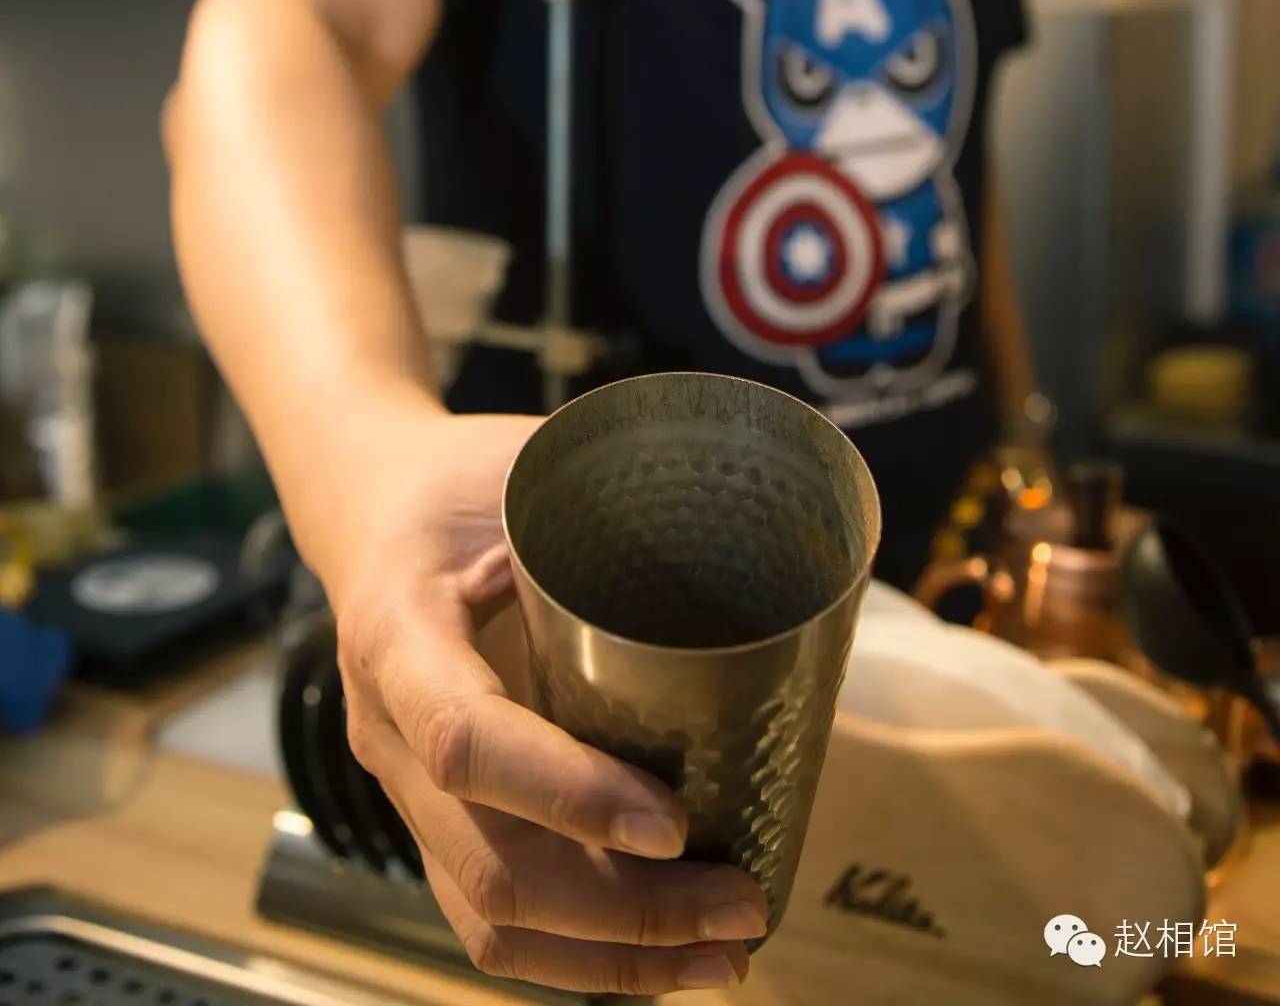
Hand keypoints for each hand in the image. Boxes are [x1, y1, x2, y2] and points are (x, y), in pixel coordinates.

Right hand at [331, 409, 766, 993]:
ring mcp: (402, 788)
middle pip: (490, 861)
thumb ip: (621, 505)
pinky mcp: (433, 817)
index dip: (569, 794)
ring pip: (487, 914)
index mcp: (398, 633)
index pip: (466, 742)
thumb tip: (780, 537)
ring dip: (610, 956)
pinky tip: (663, 961)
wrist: (369, 506)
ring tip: (724, 957)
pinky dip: (578, 955)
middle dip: (624, 908)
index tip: (675, 821)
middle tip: (742, 900)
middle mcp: (386, 728)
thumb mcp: (528, 463)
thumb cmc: (458, 479)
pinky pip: (489, 914)